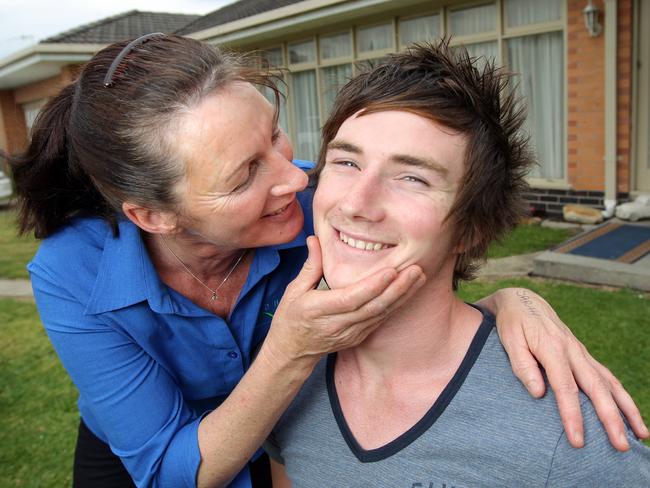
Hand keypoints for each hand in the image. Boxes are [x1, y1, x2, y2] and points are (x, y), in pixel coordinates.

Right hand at [263, 236, 424, 365]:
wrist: (292, 351)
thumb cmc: (291, 317)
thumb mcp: (294, 290)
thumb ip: (310, 265)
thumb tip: (315, 239)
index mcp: (318, 310)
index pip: (350, 299)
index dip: (372, 286)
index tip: (391, 271)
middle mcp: (336, 324)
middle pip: (372, 307)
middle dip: (397, 289)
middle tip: (416, 270)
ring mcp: (349, 333)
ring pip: (380, 314)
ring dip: (402, 296)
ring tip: (419, 277)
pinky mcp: (358, 337)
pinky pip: (380, 320)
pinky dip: (395, 306)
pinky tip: (409, 292)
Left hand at [483, 287, 648, 450]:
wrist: (522, 301)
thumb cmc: (512, 323)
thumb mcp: (509, 340)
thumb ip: (522, 366)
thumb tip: (539, 393)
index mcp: (552, 348)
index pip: (566, 388)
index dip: (573, 415)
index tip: (578, 441)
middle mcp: (572, 351)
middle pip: (596, 389)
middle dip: (610, 419)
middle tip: (620, 446)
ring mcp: (580, 352)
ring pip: (609, 383)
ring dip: (627, 409)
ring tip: (641, 434)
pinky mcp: (583, 355)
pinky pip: (606, 377)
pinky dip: (621, 396)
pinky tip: (629, 413)